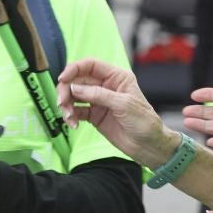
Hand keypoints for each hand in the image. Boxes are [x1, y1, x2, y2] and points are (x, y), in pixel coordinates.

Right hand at [58, 58, 175, 165]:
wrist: (149, 146)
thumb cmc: (145, 122)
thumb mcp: (124, 104)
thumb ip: (99, 95)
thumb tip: (75, 87)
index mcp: (117, 77)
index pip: (91, 66)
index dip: (74, 69)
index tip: (63, 78)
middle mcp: (106, 86)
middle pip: (78, 81)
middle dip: (67, 91)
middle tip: (62, 103)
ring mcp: (99, 101)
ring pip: (74, 96)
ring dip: (67, 105)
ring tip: (69, 118)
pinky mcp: (94, 116)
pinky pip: (77, 112)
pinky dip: (71, 117)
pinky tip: (73, 124)